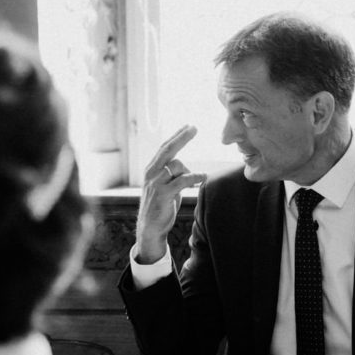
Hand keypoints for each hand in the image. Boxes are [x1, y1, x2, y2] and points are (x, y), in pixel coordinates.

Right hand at [135, 125, 207, 262]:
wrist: (151, 227)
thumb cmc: (162, 206)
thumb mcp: (167, 187)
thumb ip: (174, 176)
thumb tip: (188, 168)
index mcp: (151, 169)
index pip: (165, 148)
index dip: (176, 136)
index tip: (188, 126)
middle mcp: (151, 173)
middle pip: (168, 149)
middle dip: (181, 137)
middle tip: (194, 127)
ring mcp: (156, 182)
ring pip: (177, 165)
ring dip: (190, 171)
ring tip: (196, 180)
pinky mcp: (163, 193)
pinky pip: (182, 180)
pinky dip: (194, 177)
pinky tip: (203, 177)